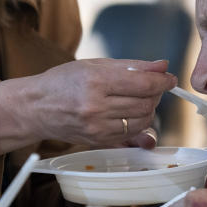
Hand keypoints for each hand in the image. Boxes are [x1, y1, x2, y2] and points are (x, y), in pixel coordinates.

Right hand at [0, 58, 175, 155]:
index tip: (170, 79)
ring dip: (148, 110)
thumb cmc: (64, 81)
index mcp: (96, 82)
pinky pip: (130, 135)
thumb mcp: (95, 64)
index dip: (163, 81)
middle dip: (155, 95)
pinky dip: (138, 125)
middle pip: (146, 104)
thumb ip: (132, 66)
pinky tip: (130, 114)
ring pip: (142, 122)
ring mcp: (97, 128)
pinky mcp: (97, 142)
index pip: (143, 84)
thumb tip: (163, 65)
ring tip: (138, 99)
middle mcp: (96, 107)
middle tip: (151, 87)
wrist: (36, 107)